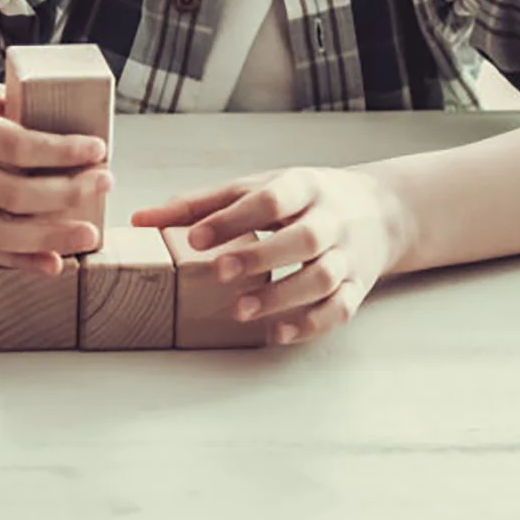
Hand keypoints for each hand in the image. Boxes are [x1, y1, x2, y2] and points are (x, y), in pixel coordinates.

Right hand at [0, 67, 110, 272]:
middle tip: (105, 183)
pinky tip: (51, 264)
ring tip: (91, 233)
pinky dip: (16, 260)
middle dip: (69, 191)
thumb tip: (45, 117)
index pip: (16, 144)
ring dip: (51, 237)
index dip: (62, 151)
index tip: (98, 149)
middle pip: (14, 191)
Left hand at [132, 166, 410, 344]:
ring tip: (239, 311)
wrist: (379, 210)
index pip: (270, 199)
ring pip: (322, 278)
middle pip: (303, 238)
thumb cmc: (300, 199)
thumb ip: (200, 205)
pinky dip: (309, 325)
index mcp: (302, 186)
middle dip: (261, 257)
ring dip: (281, 296)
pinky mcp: (359, 287)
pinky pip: (339, 310)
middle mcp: (331, 220)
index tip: (196, 239)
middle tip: (219, 273)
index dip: (233, 219)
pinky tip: (274, 334)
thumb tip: (140, 220)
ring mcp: (349, 256)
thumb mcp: (255, 188)